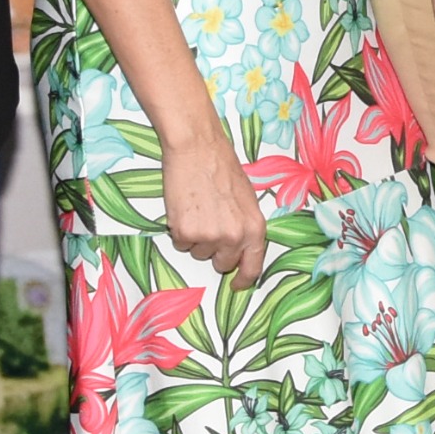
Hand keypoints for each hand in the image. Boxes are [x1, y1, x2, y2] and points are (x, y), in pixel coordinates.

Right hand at [161, 128, 269, 286]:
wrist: (197, 148)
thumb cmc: (221, 167)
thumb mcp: (246, 200)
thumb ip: (245, 227)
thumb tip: (239, 248)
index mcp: (255, 228)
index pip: (252, 268)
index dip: (243, 279)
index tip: (237, 284)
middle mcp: (234, 237)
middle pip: (221, 264)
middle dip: (214, 250)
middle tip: (209, 223)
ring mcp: (209, 236)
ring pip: (198, 252)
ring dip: (196, 237)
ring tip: (198, 208)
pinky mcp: (185, 232)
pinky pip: (180, 242)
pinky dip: (179, 229)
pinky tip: (185, 207)